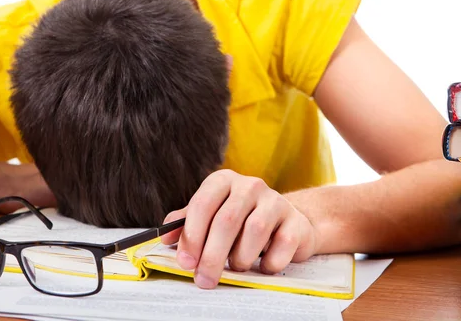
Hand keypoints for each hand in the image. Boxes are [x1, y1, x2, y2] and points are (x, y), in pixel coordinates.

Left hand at [161, 169, 317, 288]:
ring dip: (240, 258)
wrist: (286, 222)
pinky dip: (269, 262)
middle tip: (204, 279)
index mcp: (223, 181)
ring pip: (254, 232)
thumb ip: (185, 223)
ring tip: (236, 266)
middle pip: (227, 220)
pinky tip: (263, 265)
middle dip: (212, 255)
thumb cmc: (241, 220)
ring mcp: (275, 201)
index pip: (202, 204)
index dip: (192, 236)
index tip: (185, 262)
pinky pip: (281, 245)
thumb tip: (164, 237)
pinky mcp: (296, 221)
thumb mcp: (210, 216)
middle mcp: (250, 186)